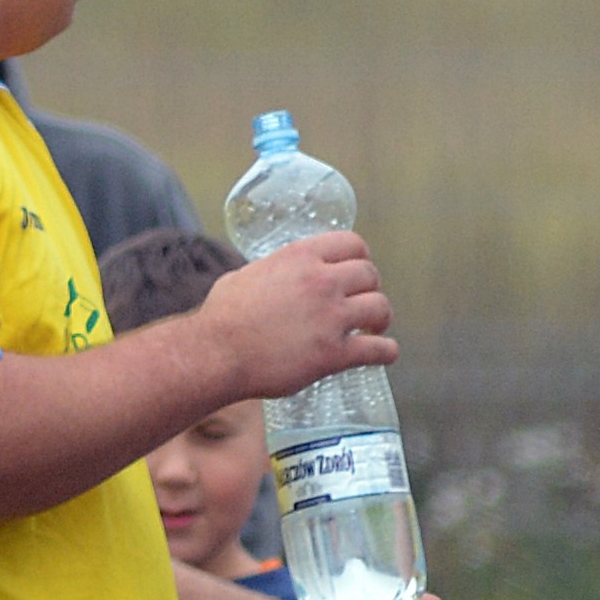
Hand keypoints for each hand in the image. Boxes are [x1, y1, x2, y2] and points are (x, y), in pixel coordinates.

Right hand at [194, 229, 395, 399]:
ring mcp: (330, 318)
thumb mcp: (244, 277)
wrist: (214, 355)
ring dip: (381, 318)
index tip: (356, 273)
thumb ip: (270, 272)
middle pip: (370, 275)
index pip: (352, 244)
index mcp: (300, 258)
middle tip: (363, 303)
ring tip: (373, 328)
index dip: (360, 258)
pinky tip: (383, 353)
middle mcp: (321, 282)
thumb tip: (272, 277)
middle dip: (370, 289)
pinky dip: (386, 351)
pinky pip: (378, 349)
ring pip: (380, 308)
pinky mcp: (333, 354)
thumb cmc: (220, 318)